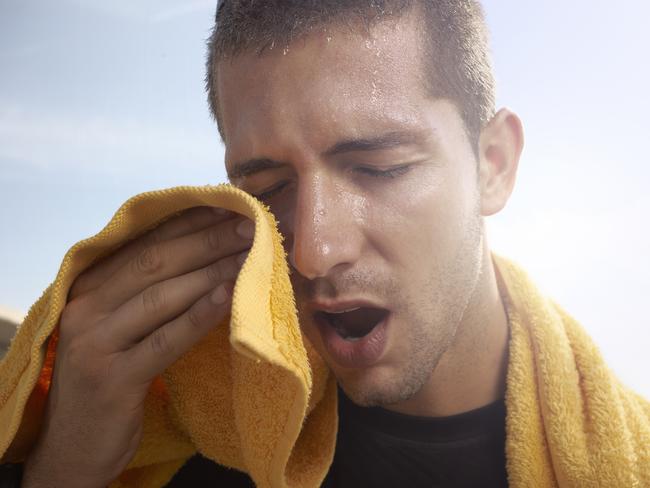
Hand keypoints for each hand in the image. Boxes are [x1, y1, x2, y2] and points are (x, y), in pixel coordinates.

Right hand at [22, 206, 253, 487]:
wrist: (76, 443)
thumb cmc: (110, 372)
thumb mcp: (120, 323)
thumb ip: (148, 288)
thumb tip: (205, 247)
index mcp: (89, 285)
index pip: (145, 242)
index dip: (189, 221)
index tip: (229, 205)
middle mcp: (86, 307)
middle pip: (156, 263)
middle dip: (207, 240)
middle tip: (250, 224)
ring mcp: (96, 342)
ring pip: (162, 296)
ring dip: (211, 271)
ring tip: (250, 254)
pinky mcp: (113, 378)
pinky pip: (166, 340)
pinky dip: (200, 315)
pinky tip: (229, 295)